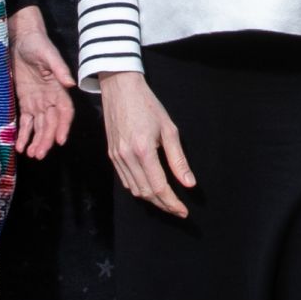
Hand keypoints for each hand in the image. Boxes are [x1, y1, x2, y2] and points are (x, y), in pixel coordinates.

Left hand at [6, 6, 77, 161]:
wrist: (20, 39)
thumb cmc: (37, 44)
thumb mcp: (48, 54)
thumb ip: (59, 68)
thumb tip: (70, 84)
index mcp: (59, 88)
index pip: (65, 112)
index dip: (63, 126)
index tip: (60, 140)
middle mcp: (50, 98)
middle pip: (51, 123)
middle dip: (46, 139)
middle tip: (38, 154)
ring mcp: (37, 101)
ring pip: (40, 126)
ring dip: (37, 141)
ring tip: (31, 154)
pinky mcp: (25, 101)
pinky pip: (26, 121)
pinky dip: (24, 134)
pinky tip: (19, 146)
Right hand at [99, 70, 195, 217]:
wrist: (120, 88)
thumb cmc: (148, 105)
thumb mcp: (169, 129)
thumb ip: (178, 159)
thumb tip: (189, 183)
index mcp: (143, 150)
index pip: (159, 187)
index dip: (172, 203)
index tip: (184, 211)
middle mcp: (127, 157)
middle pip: (146, 193)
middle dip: (163, 205)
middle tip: (178, 210)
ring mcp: (116, 157)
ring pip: (134, 190)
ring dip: (151, 200)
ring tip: (167, 202)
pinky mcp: (111, 155)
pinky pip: (125, 181)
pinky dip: (138, 189)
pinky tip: (150, 189)